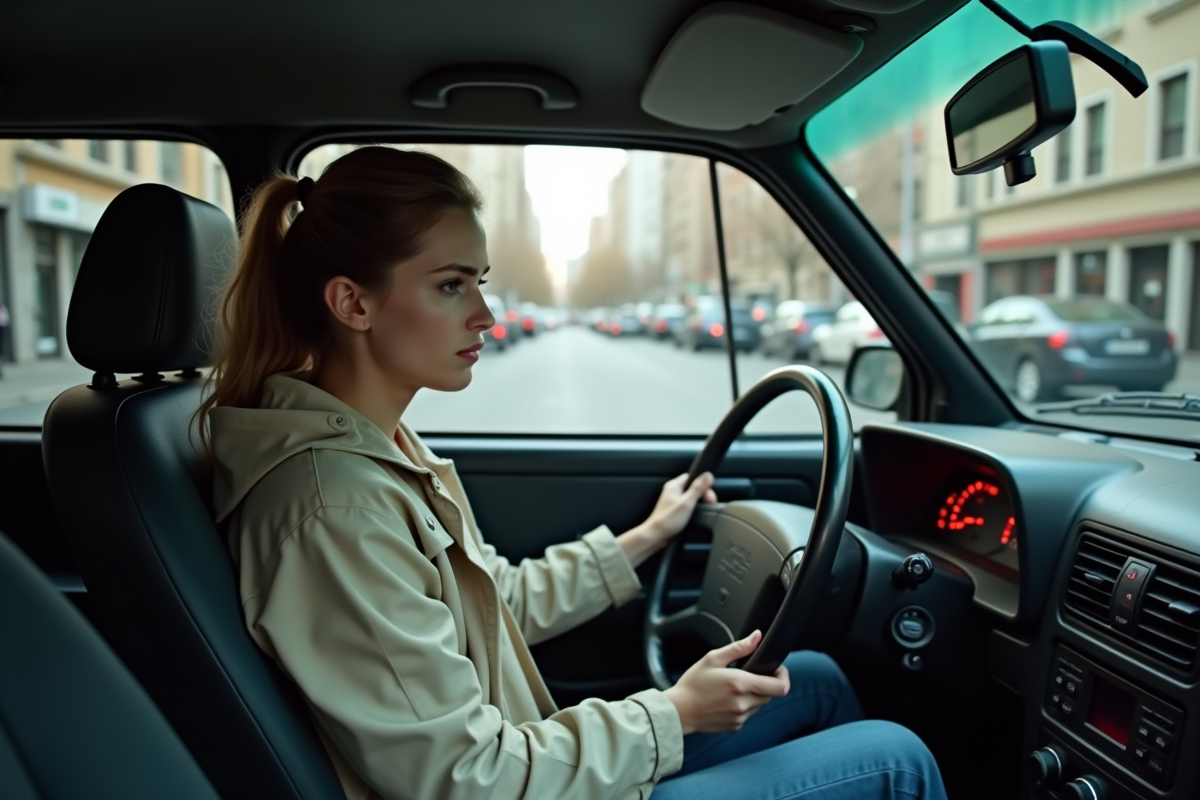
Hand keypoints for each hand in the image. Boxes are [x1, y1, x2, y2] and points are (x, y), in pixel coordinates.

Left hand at [617, 472, 716, 566]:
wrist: (656, 536)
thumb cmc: (667, 520)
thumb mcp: (686, 503)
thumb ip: (698, 488)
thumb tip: (708, 475)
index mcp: (674, 485)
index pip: (693, 477)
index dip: (704, 484)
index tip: (710, 496)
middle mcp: (673, 491)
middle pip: (694, 486)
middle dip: (703, 494)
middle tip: (710, 503)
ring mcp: (674, 500)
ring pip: (692, 496)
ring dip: (699, 501)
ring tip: (704, 508)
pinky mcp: (675, 509)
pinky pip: (688, 504)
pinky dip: (694, 508)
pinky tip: (696, 513)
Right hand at [664, 630, 790, 734]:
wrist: (679, 711)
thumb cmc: (693, 684)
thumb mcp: (712, 659)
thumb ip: (738, 648)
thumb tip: (757, 637)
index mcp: (740, 683)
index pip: (780, 686)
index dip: (783, 676)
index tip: (776, 669)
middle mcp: (744, 703)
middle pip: (772, 695)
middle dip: (766, 683)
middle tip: (752, 675)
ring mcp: (740, 717)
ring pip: (760, 704)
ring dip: (755, 695)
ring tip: (735, 688)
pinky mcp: (736, 726)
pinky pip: (749, 714)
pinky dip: (744, 706)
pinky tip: (728, 699)